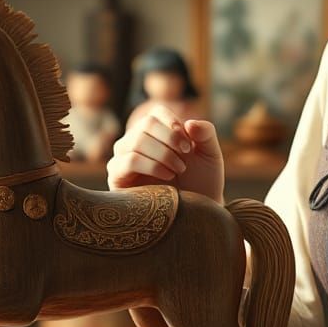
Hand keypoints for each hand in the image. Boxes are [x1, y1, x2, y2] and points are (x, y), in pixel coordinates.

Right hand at [108, 105, 224, 203]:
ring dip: (163, 154)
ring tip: (179, 169)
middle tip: (186, 157)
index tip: (188, 143)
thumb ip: (206, 133)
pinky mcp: (117, 177)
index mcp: (155, 132)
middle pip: (146, 123)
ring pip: (136, 141)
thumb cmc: (202, 182)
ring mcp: (123, 159)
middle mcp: (135, 142)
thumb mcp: (210, 154)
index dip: (172, 123)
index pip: (155, 113)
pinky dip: (151, 165)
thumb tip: (189, 123)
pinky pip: (127, 161)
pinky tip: (167, 176)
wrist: (197, 212)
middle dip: (170, 139)